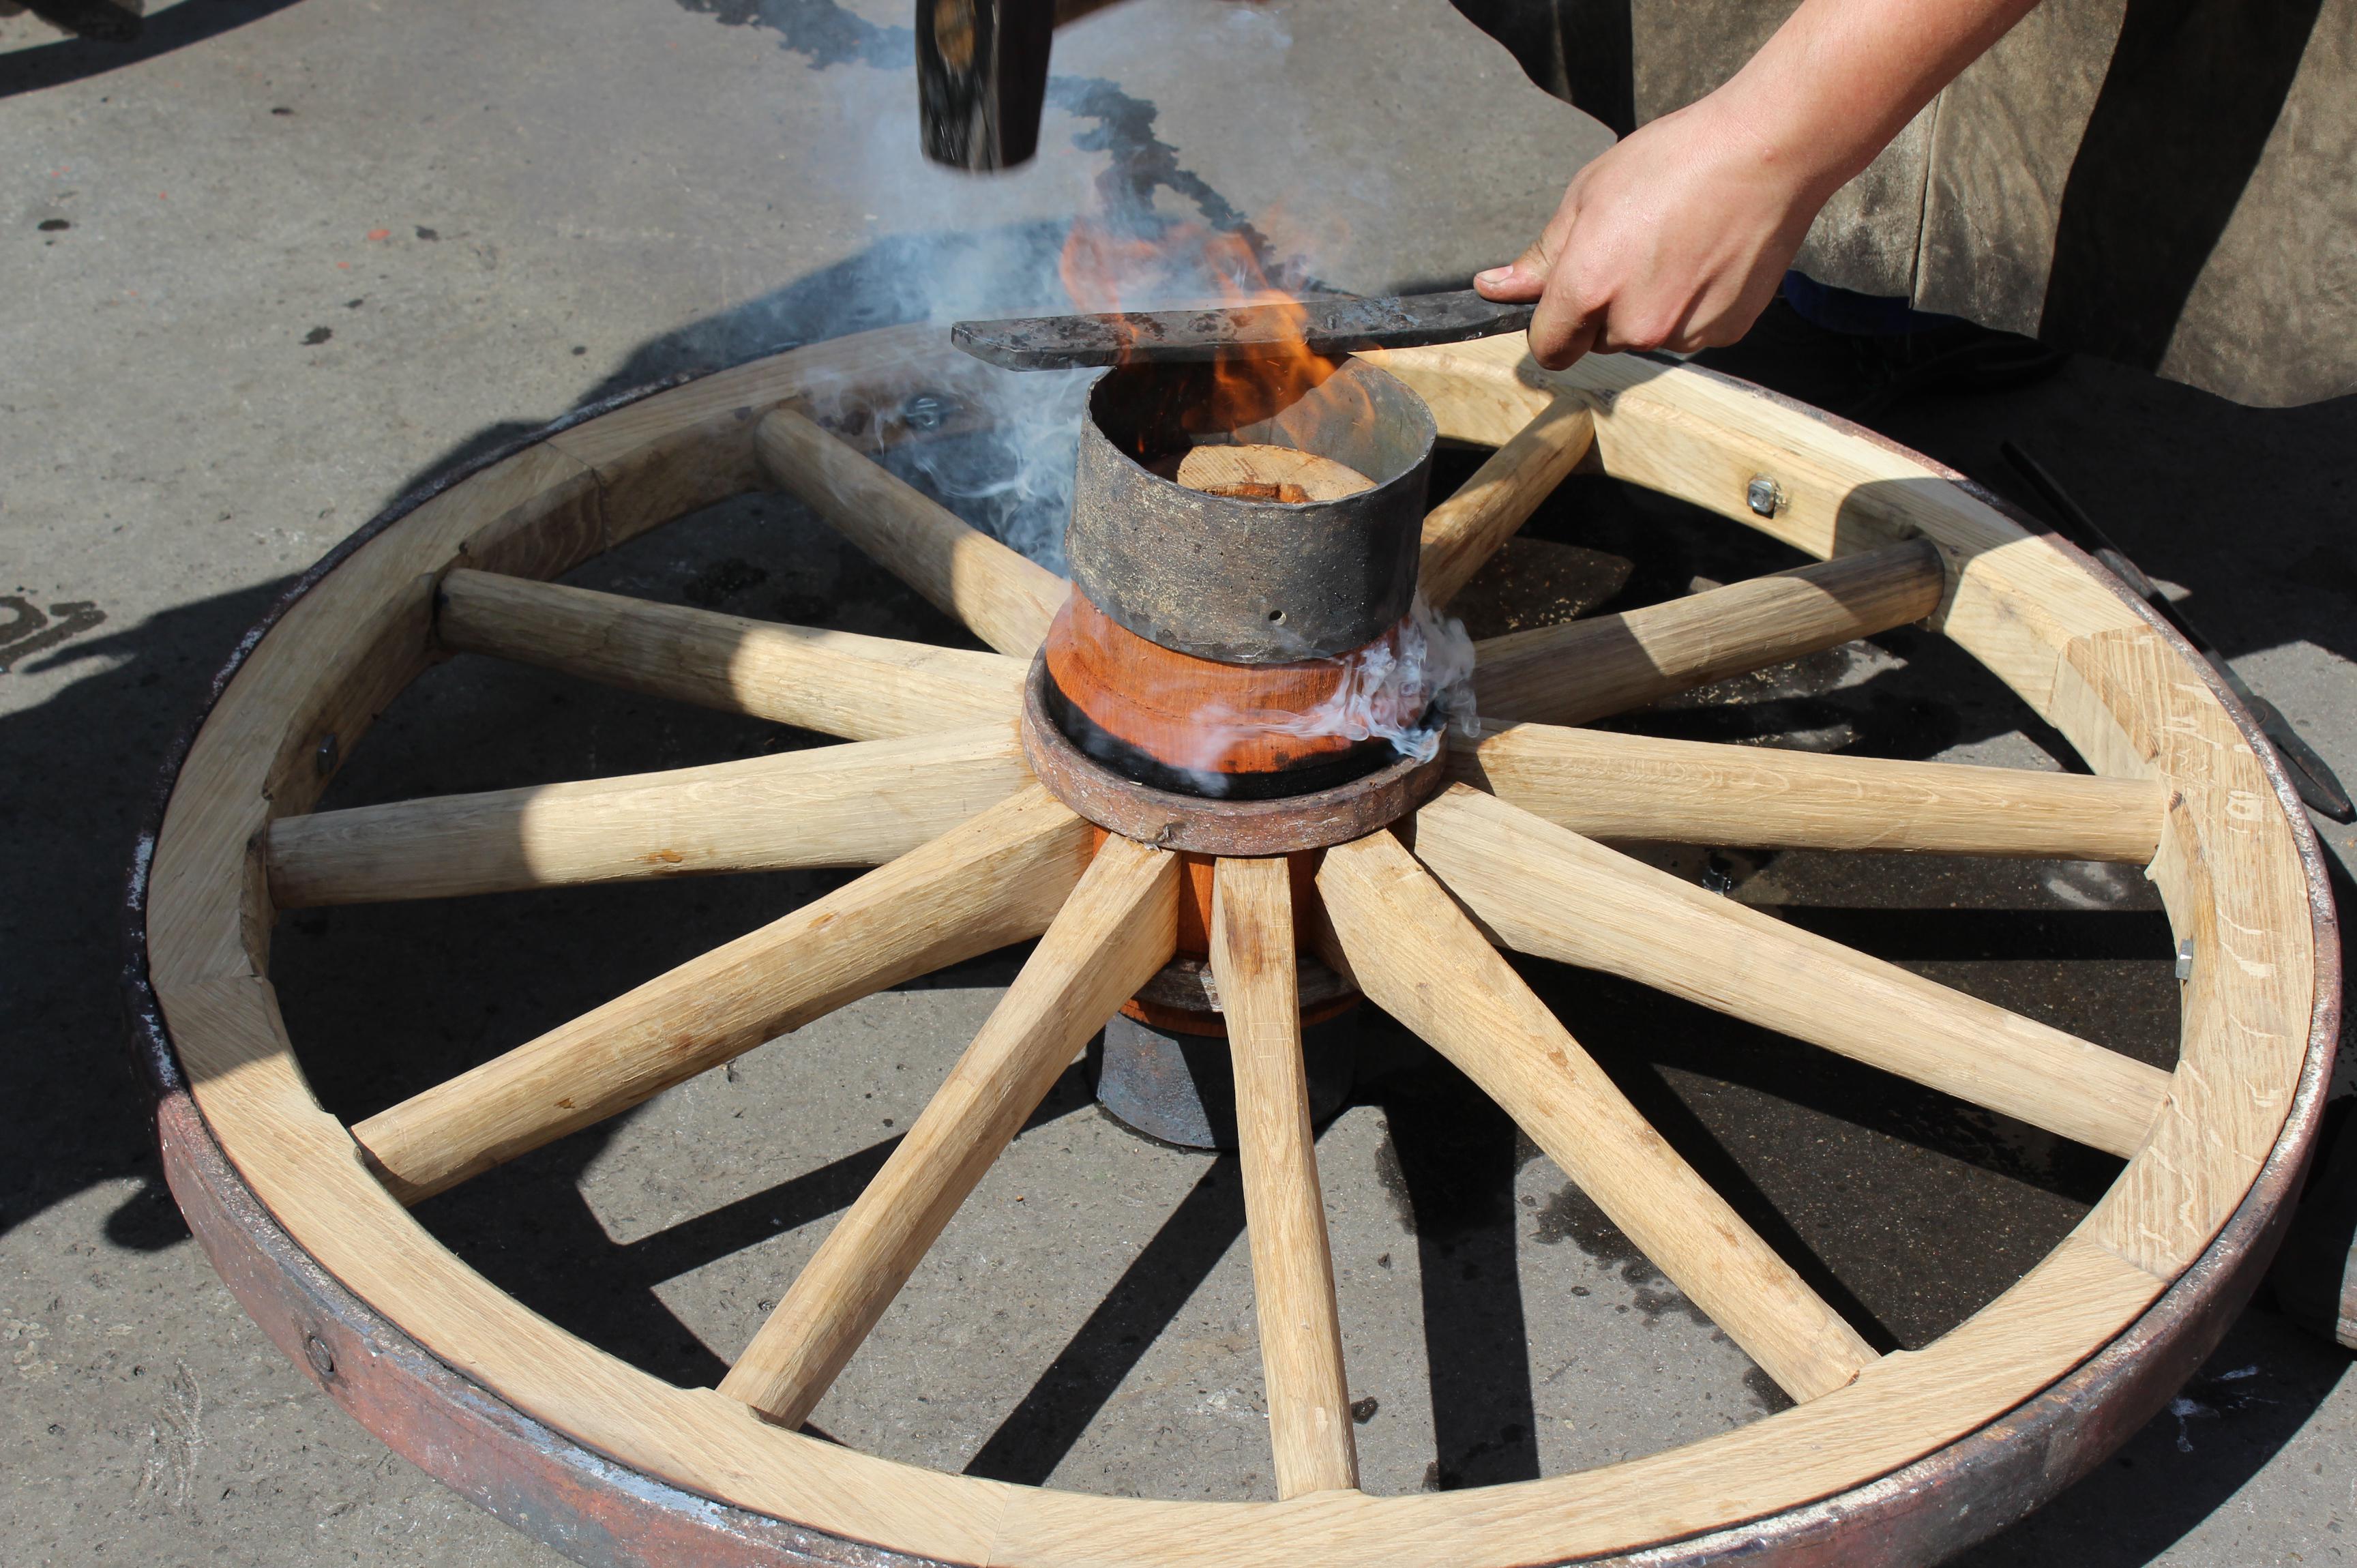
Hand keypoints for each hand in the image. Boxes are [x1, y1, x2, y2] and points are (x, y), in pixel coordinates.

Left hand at [1475, 96, 1832, 369]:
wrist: (1767, 151)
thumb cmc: (1675, 161)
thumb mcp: (1589, 195)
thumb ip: (1542, 256)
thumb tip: (1493, 288)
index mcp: (1589, 288)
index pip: (1548, 347)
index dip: (1552, 325)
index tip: (1565, 301)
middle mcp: (1635, 323)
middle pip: (1597, 341)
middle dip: (1603, 308)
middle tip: (1634, 248)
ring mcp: (1683, 333)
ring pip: (1645, 336)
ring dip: (1649, 307)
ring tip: (1675, 246)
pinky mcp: (1724, 332)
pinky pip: (1689, 332)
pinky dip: (1692, 306)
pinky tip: (1706, 258)